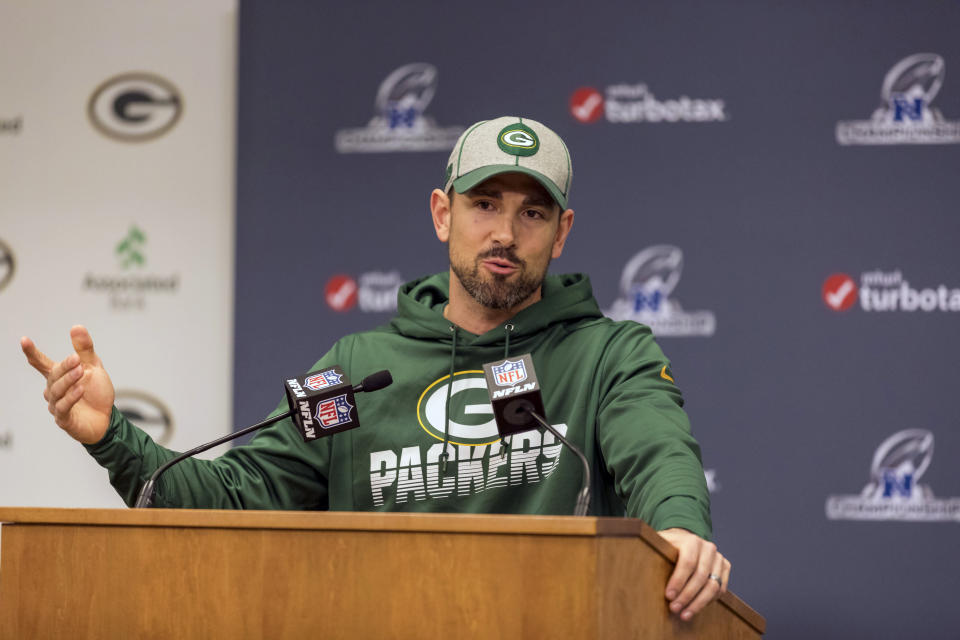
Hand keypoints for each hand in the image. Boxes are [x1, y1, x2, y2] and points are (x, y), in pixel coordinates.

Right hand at [21, 325, 114, 444]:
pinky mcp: (64, 419)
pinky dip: (71, 397)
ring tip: (80, 372)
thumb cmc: (97, 393)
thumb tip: (76, 327)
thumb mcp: (93, 367)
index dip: (32, 353)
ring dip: (68, 380)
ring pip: (57, 391)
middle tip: (76, 359)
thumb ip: (84, 349)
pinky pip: (63, 407)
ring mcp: (57, 405)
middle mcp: (54, 390)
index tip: (24, 340)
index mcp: (59, 376)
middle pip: (53, 375)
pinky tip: (80, 389)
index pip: (41, 364)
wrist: (107, 419)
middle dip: (64, 366)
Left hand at [658, 527, 730, 620]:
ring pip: (713, 586)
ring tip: (685, 614)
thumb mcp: (659, 544)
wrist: (684, 539)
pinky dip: (709, 601)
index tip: (668, 596)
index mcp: (691, 541)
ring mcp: (719, 557)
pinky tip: (695, 607)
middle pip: (701, 577)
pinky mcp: (725, 567)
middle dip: (687, 596)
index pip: (687, 563)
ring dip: (698, 603)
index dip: (678, 581)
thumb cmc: (668, 546)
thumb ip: (653, 552)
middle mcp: (708, 548)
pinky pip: (721, 589)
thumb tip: (639, 567)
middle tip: (674, 609)